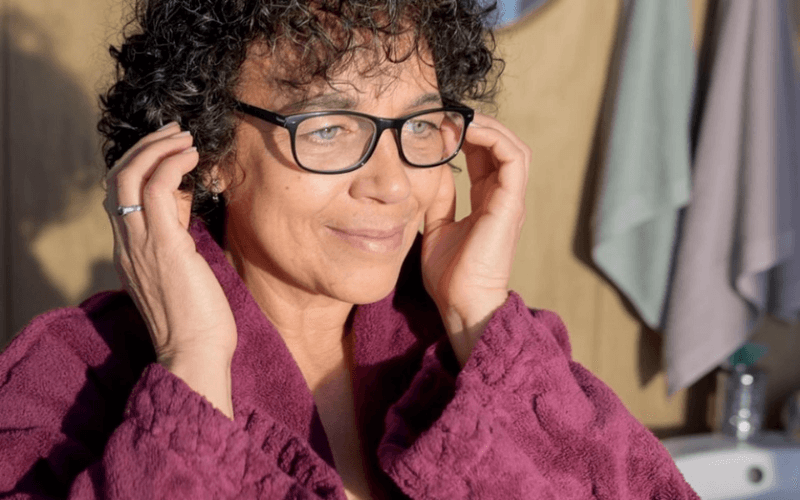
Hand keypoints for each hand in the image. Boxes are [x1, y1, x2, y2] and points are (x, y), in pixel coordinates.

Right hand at [104, 123, 235, 417]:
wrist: (195, 356)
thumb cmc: (197, 323)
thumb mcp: (179, 277)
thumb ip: (173, 247)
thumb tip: (183, 220)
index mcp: (129, 253)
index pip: (118, 198)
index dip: (139, 167)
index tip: (168, 152)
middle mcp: (126, 245)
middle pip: (114, 180)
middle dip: (143, 148)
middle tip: (173, 132)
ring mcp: (140, 245)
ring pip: (128, 176)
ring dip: (157, 148)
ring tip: (185, 137)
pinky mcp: (163, 246)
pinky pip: (154, 190)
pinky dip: (171, 164)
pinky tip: (192, 155)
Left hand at [421, 113, 530, 366]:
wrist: (461, 303)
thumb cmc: (449, 275)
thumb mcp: (436, 227)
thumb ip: (439, 199)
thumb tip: (430, 171)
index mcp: (487, 202)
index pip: (485, 156)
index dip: (465, 136)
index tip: (437, 126)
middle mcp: (503, 197)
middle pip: (500, 146)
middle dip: (476, 125)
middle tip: (447, 113)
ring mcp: (510, 200)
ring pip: (512, 146)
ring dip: (488, 127)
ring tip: (459, 117)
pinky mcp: (511, 203)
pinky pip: (513, 158)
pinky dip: (494, 138)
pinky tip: (467, 131)